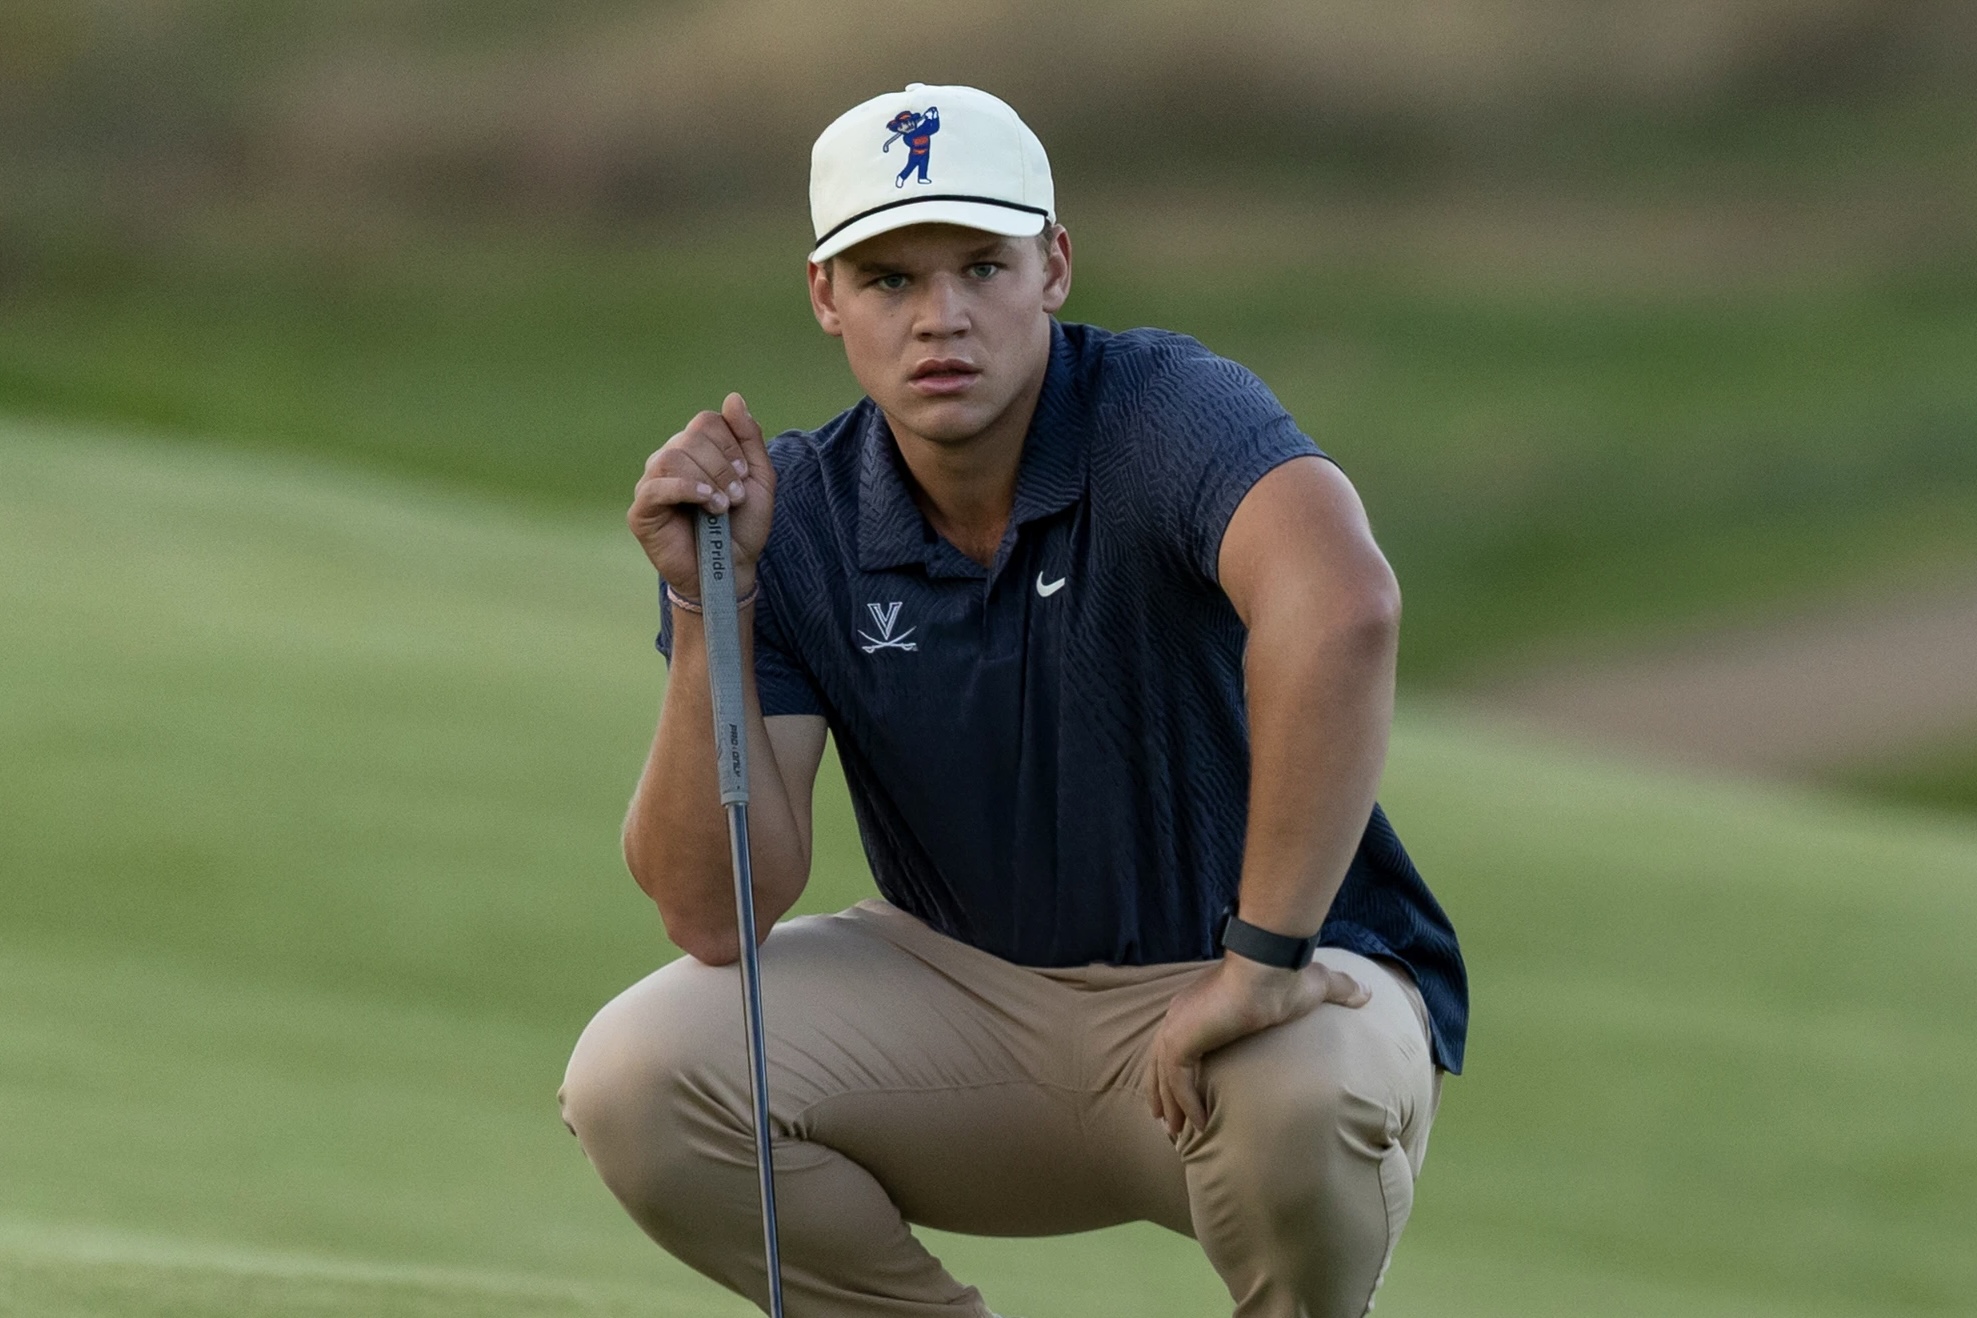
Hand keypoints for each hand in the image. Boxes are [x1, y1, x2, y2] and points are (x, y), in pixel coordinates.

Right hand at [628, 393, 775, 598]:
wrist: (732, 570)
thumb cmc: (742, 527)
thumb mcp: (758, 479)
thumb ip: (748, 437)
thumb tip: (733, 398)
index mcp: (695, 451)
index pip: (706, 422)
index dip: (730, 445)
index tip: (744, 476)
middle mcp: (670, 460)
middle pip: (691, 438)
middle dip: (723, 467)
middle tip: (736, 497)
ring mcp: (652, 483)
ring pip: (673, 457)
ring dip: (707, 480)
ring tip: (722, 507)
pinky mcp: (641, 510)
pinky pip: (656, 485)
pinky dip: (686, 489)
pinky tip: (706, 504)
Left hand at [1147, 953, 1370, 1138]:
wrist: (1271, 967)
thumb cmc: (1286, 975)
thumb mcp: (1317, 985)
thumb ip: (1339, 991)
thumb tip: (1367, 993)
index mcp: (1201, 1005)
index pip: (1179, 1042)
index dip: (1178, 1068)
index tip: (1183, 1093)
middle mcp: (1182, 1015)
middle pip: (1160, 1062)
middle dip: (1163, 1093)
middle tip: (1169, 1123)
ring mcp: (1178, 1027)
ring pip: (1163, 1076)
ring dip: (1170, 1105)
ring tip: (1178, 1133)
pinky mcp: (1182, 1039)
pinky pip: (1177, 1081)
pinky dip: (1186, 1103)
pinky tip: (1198, 1124)